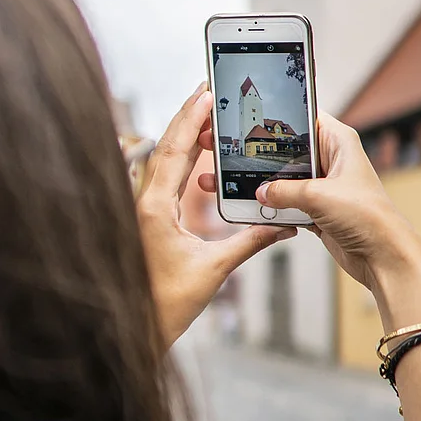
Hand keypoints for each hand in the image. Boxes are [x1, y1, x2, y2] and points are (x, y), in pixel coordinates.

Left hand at [138, 84, 295, 347]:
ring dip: (185, 133)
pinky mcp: (149, 218)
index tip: (206, 93)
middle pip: (167, 146)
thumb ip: (249, 242)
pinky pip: (166, 176)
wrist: (136, 331)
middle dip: (188, 116)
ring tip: (206, 111)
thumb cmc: (166, 304)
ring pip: (165, 159)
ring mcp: (144, 208)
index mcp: (155, 206)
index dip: (191, 118)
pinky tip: (196, 150)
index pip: (175, 150)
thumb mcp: (213, 269)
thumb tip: (283, 227)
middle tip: (209, 90)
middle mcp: (145, 201)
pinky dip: (182, 156)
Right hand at [200, 112, 420, 330]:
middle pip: (289, 150)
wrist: (383, 257)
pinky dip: (272, 207)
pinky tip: (249, 207)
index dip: (277, 118)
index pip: (303, 118)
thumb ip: (284, 191)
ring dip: (263, 185)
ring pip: (285, 179)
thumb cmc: (367, 216)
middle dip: (262, 156)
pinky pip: (287, 203)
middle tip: (230, 153)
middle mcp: (331, 159)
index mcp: (338, 141)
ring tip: (231, 182)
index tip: (248, 119)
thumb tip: (260, 191)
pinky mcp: (318, 210)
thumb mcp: (318, 196)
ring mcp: (324, 185)